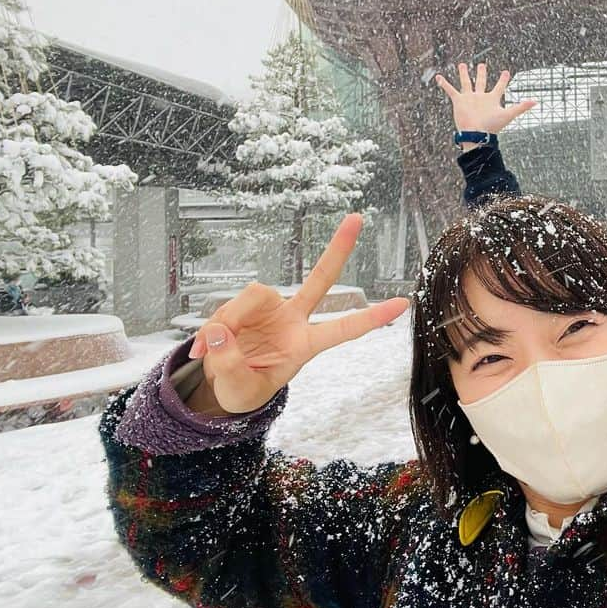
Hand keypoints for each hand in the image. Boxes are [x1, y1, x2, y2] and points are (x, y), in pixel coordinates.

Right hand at [187, 214, 408, 413]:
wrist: (219, 382)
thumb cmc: (242, 387)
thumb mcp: (240, 389)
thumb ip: (232, 365)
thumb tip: (220, 333)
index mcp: (305, 345)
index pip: (343, 329)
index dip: (371, 317)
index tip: (402, 303)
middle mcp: (293, 319)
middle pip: (320, 278)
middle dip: (338, 248)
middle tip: (357, 217)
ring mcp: (269, 308)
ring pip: (254, 294)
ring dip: (230, 320)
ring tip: (214, 350)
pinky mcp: (245, 304)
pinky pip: (228, 306)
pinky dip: (213, 327)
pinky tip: (204, 347)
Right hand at [435, 63, 536, 147]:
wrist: (476, 134)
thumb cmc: (492, 126)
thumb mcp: (508, 114)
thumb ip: (521, 107)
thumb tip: (536, 101)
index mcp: (492, 99)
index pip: (499, 86)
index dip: (503, 79)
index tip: (506, 72)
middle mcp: (480, 97)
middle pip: (482, 82)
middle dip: (482, 73)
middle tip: (482, 64)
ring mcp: (469, 98)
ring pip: (466, 83)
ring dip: (464, 74)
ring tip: (462, 64)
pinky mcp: (459, 101)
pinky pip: (450, 90)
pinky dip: (445, 84)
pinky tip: (439, 77)